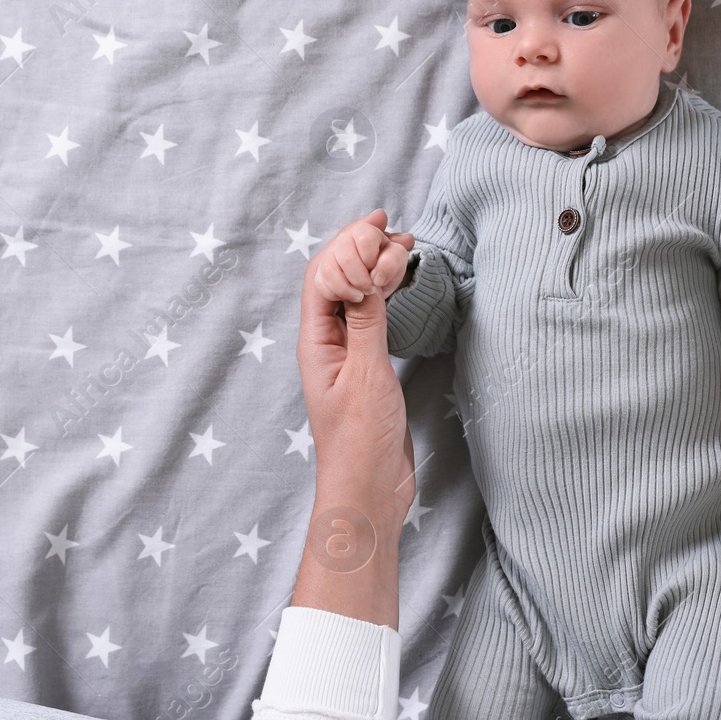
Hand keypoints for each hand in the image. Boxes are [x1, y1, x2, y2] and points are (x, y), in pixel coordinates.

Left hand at [293, 209, 417, 628]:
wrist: (368, 493)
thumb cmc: (361, 443)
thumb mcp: (367, 374)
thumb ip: (368, 320)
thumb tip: (369, 268)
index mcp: (317, 342)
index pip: (324, 275)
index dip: (348, 244)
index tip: (381, 226)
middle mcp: (327, 344)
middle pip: (335, 280)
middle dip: (361, 249)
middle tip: (396, 230)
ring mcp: (347, 356)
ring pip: (354, 297)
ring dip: (374, 268)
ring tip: (404, 249)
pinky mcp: (368, 369)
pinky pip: (370, 318)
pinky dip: (385, 294)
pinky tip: (401, 288)